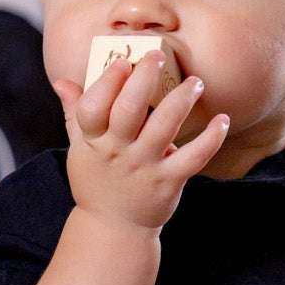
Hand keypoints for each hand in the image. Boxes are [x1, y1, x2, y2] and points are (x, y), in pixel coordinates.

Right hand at [50, 51, 228, 234]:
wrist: (115, 228)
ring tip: (195, 82)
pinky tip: (222, 120)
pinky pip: (194, 157)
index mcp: (93, 140)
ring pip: (164, 127)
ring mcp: (144, 166)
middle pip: (129, 109)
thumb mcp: (79, 149)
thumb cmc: (97, 181)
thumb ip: (75, 112)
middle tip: (158, 56)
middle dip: (145, 78)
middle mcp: (118, 151)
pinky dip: (211, 139)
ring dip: (181, 100)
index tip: (122, 61)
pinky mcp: (169, 181)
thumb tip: (62, 81)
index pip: (93, 107)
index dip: (107, 82)